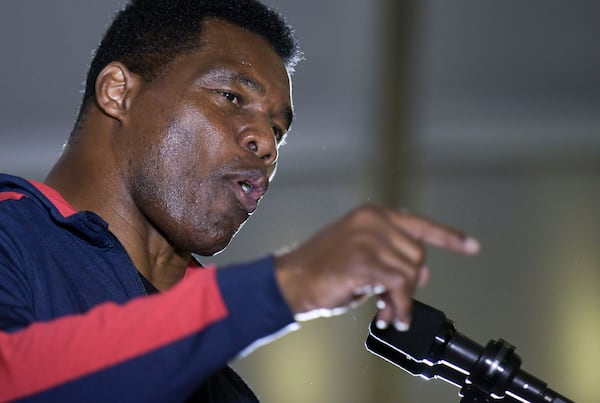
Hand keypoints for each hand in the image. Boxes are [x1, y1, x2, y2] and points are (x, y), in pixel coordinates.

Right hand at [274, 204, 479, 329]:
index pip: (419, 224)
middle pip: (417, 255)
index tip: (471, 246)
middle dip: (410, 284)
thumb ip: (391, 257)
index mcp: (372, 215)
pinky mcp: (365, 259)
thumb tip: (421, 273)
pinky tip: (390, 316)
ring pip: (410, 272)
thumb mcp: (362, 256)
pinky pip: (399, 286)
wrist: (291, 280)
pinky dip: (400, 305)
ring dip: (403, 299)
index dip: (448, 237)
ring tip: (387, 311)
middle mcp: (373, 221)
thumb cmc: (321, 269)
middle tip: (393, 303)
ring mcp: (368, 238)